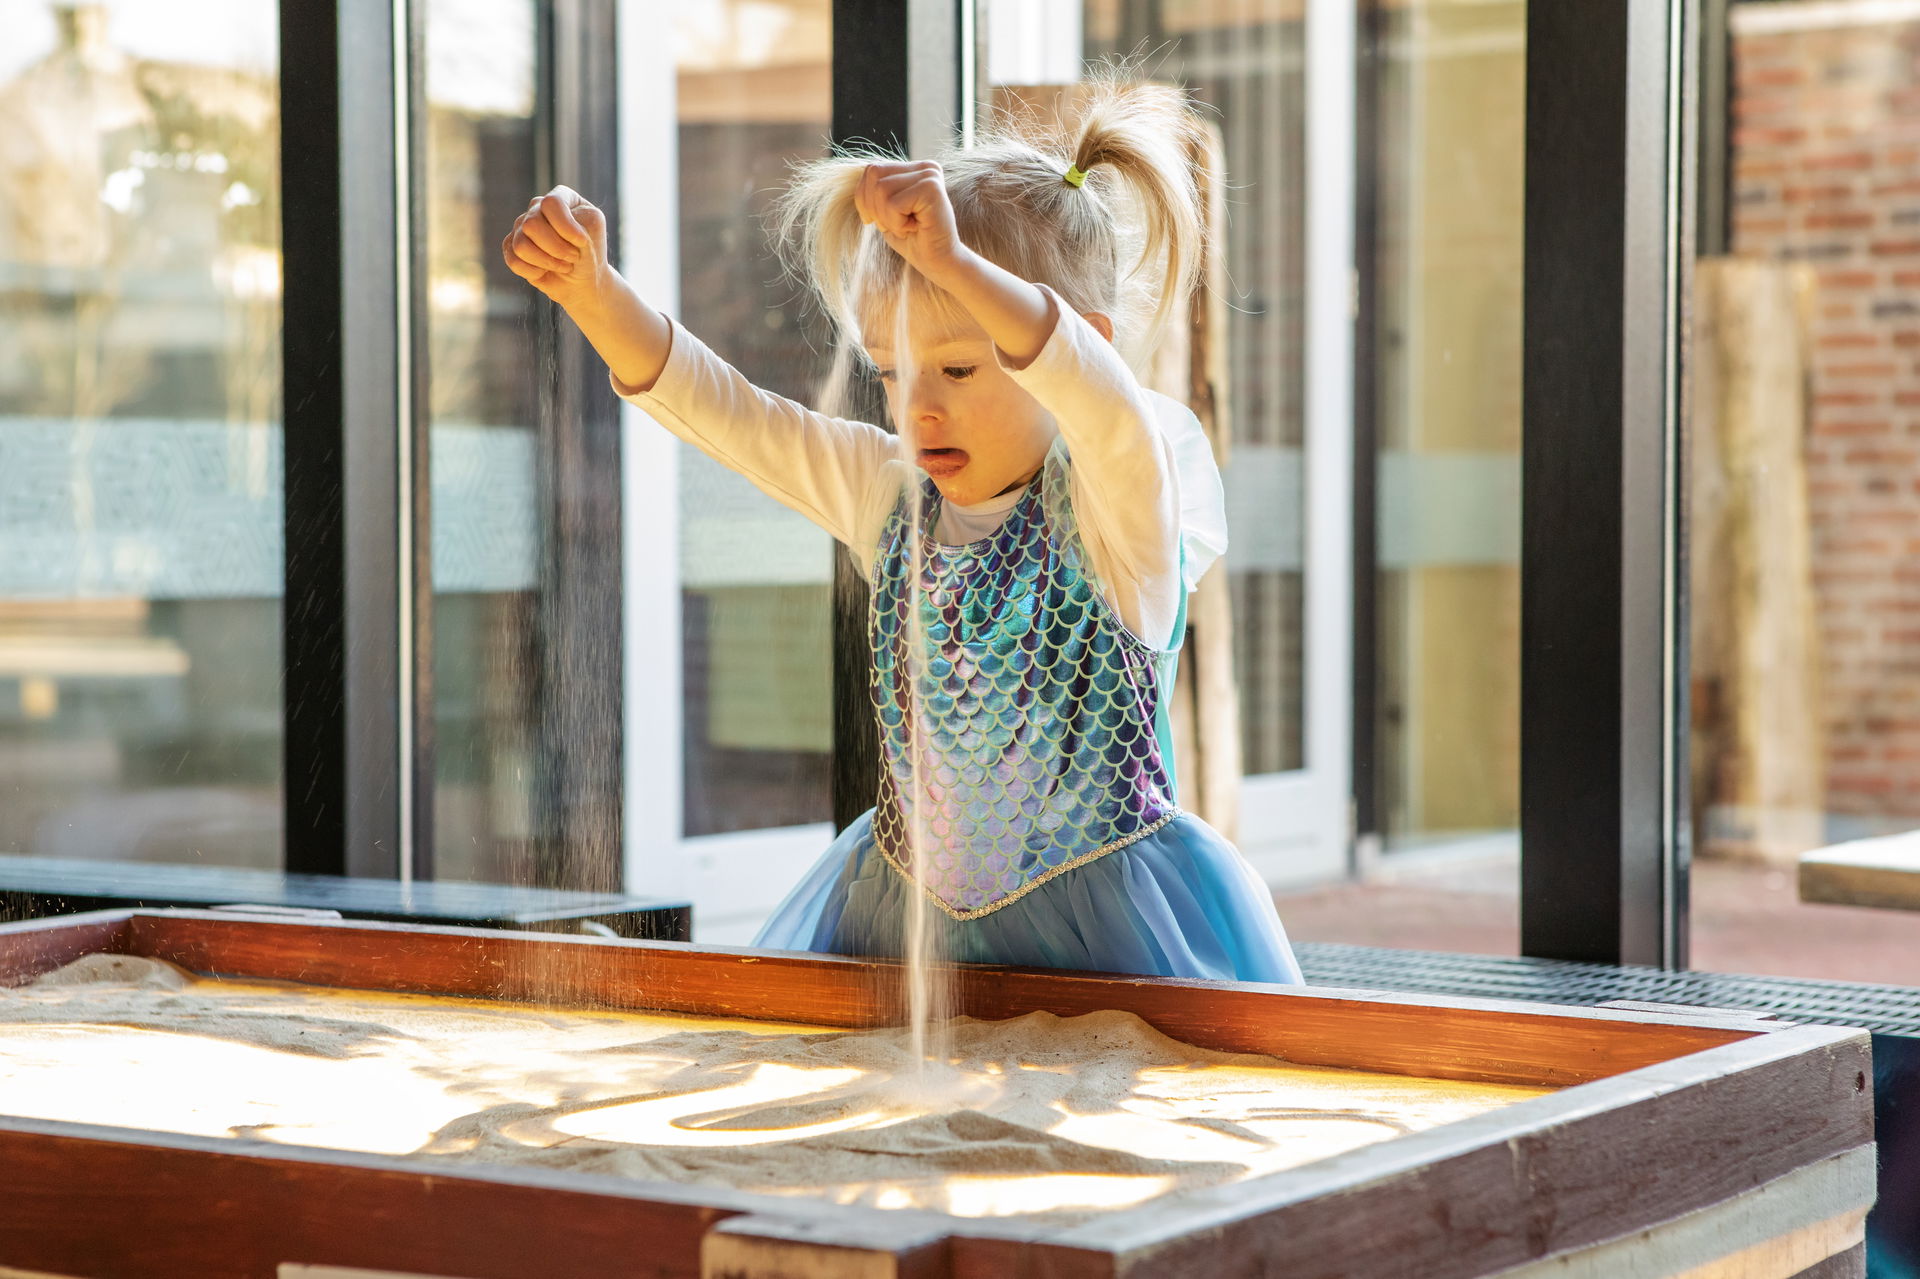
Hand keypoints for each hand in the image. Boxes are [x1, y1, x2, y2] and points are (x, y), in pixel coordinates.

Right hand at [501, 185, 610, 310]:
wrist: (583, 280)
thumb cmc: (590, 252)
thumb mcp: (594, 231)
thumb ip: (574, 220)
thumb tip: (549, 228)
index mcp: (560, 197)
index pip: (551, 204)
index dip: (565, 227)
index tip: (582, 242)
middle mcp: (537, 207)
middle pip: (532, 225)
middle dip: (557, 248)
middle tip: (574, 256)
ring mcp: (521, 226)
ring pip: (521, 245)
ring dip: (547, 262)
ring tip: (563, 265)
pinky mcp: (512, 246)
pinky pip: (514, 260)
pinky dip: (535, 272)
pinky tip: (546, 271)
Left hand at [854, 161, 966, 282]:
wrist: (938, 262)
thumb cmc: (911, 240)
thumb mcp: (884, 211)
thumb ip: (874, 188)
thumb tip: (865, 172)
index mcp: (915, 168)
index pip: (872, 170)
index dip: (865, 199)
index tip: (882, 220)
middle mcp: (926, 168)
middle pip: (874, 174)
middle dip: (874, 208)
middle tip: (897, 225)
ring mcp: (930, 175)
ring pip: (881, 189)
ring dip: (887, 218)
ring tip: (908, 227)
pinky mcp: (932, 189)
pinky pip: (893, 204)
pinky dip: (897, 224)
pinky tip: (916, 228)